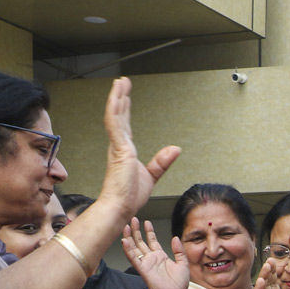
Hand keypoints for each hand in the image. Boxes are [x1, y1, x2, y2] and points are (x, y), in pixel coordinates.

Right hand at [94, 77, 180, 220]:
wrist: (120, 206)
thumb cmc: (129, 196)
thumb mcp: (151, 176)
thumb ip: (162, 162)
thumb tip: (175, 149)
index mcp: (125, 151)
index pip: (124, 126)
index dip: (125, 110)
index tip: (126, 97)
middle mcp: (119, 146)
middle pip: (119, 116)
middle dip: (121, 98)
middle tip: (123, 82)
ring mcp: (117, 146)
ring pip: (115, 115)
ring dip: (117, 97)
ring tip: (121, 82)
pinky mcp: (118, 148)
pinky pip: (114, 124)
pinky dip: (114, 109)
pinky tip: (116, 97)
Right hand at [122, 219, 189, 288]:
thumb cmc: (179, 284)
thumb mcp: (183, 263)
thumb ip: (179, 250)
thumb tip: (175, 237)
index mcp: (160, 256)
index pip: (152, 240)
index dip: (149, 231)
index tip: (146, 222)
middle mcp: (151, 258)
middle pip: (141, 241)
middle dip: (136, 230)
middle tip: (133, 219)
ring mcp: (146, 263)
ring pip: (135, 247)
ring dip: (130, 237)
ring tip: (126, 226)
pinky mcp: (142, 269)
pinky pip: (133, 258)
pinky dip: (128, 250)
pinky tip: (124, 241)